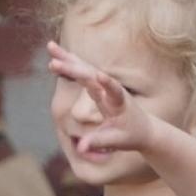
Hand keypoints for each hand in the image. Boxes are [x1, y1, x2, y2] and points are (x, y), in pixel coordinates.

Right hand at [46, 41, 160, 155]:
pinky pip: (83, 72)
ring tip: (50, 47)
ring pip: (86, 69)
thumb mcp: (117, 141)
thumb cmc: (131, 136)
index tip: (100, 75)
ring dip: (68, 59)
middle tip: (54, 63)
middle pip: (93, 76)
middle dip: (75, 69)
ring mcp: (105, 85)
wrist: (144, 128)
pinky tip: (55, 55)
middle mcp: (112, 90)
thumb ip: (99, 142)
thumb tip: (80, 149)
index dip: (108, 84)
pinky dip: (70, 63)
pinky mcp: (99, 85)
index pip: (114, 91)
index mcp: (120, 103)